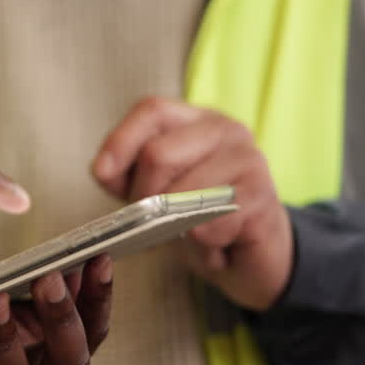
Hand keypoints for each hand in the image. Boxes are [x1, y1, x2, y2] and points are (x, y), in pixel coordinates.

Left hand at [92, 97, 291, 310]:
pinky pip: (211, 222)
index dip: (121, 141)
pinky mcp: (262, 196)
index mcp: (194, 120)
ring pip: (184, 191)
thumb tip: (105, 170)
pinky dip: (203, 245)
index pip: (152, 110)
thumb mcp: (156, 193)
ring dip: (176, 227)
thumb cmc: (201, 218)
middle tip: (157, 223)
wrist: (254, 254)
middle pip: (159, 154)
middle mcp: (224, 129)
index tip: (101, 174)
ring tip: (191, 235)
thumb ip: (128, 176)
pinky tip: (215, 245)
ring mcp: (248, 159)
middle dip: (144, 198)